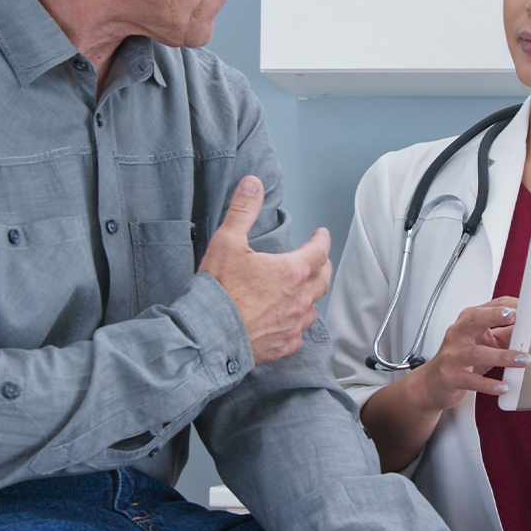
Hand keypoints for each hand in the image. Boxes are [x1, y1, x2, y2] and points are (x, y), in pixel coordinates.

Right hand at [198, 175, 331, 364]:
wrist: (207, 336)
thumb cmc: (218, 291)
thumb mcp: (227, 242)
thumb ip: (243, 210)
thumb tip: (253, 185)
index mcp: (291, 271)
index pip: (319, 250)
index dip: (321, 239)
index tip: (321, 234)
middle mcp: (298, 299)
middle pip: (323, 279)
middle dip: (322, 266)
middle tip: (318, 260)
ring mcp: (292, 325)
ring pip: (313, 308)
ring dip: (311, 296)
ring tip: (305, 291)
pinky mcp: (282, 345)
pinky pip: (299, 334)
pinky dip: (297, 325)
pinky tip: (289, 322)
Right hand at [408, 301, 526, 412]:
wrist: (432, 383)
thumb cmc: (458, 359)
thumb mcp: (481, 343)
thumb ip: (503, 335)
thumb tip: (527, 332)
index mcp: (466, 322)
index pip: (488, 307)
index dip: (507, 307)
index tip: (526, 308)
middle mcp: (457, 335)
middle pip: (475, 320)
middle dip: (495, 316)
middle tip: (515, 317)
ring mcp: (452, 355)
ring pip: (477, 353)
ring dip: (503, 356)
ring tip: (523, 359)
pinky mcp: (450, 377)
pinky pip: (471, 380)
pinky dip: (488, 384)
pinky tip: (502, 386)